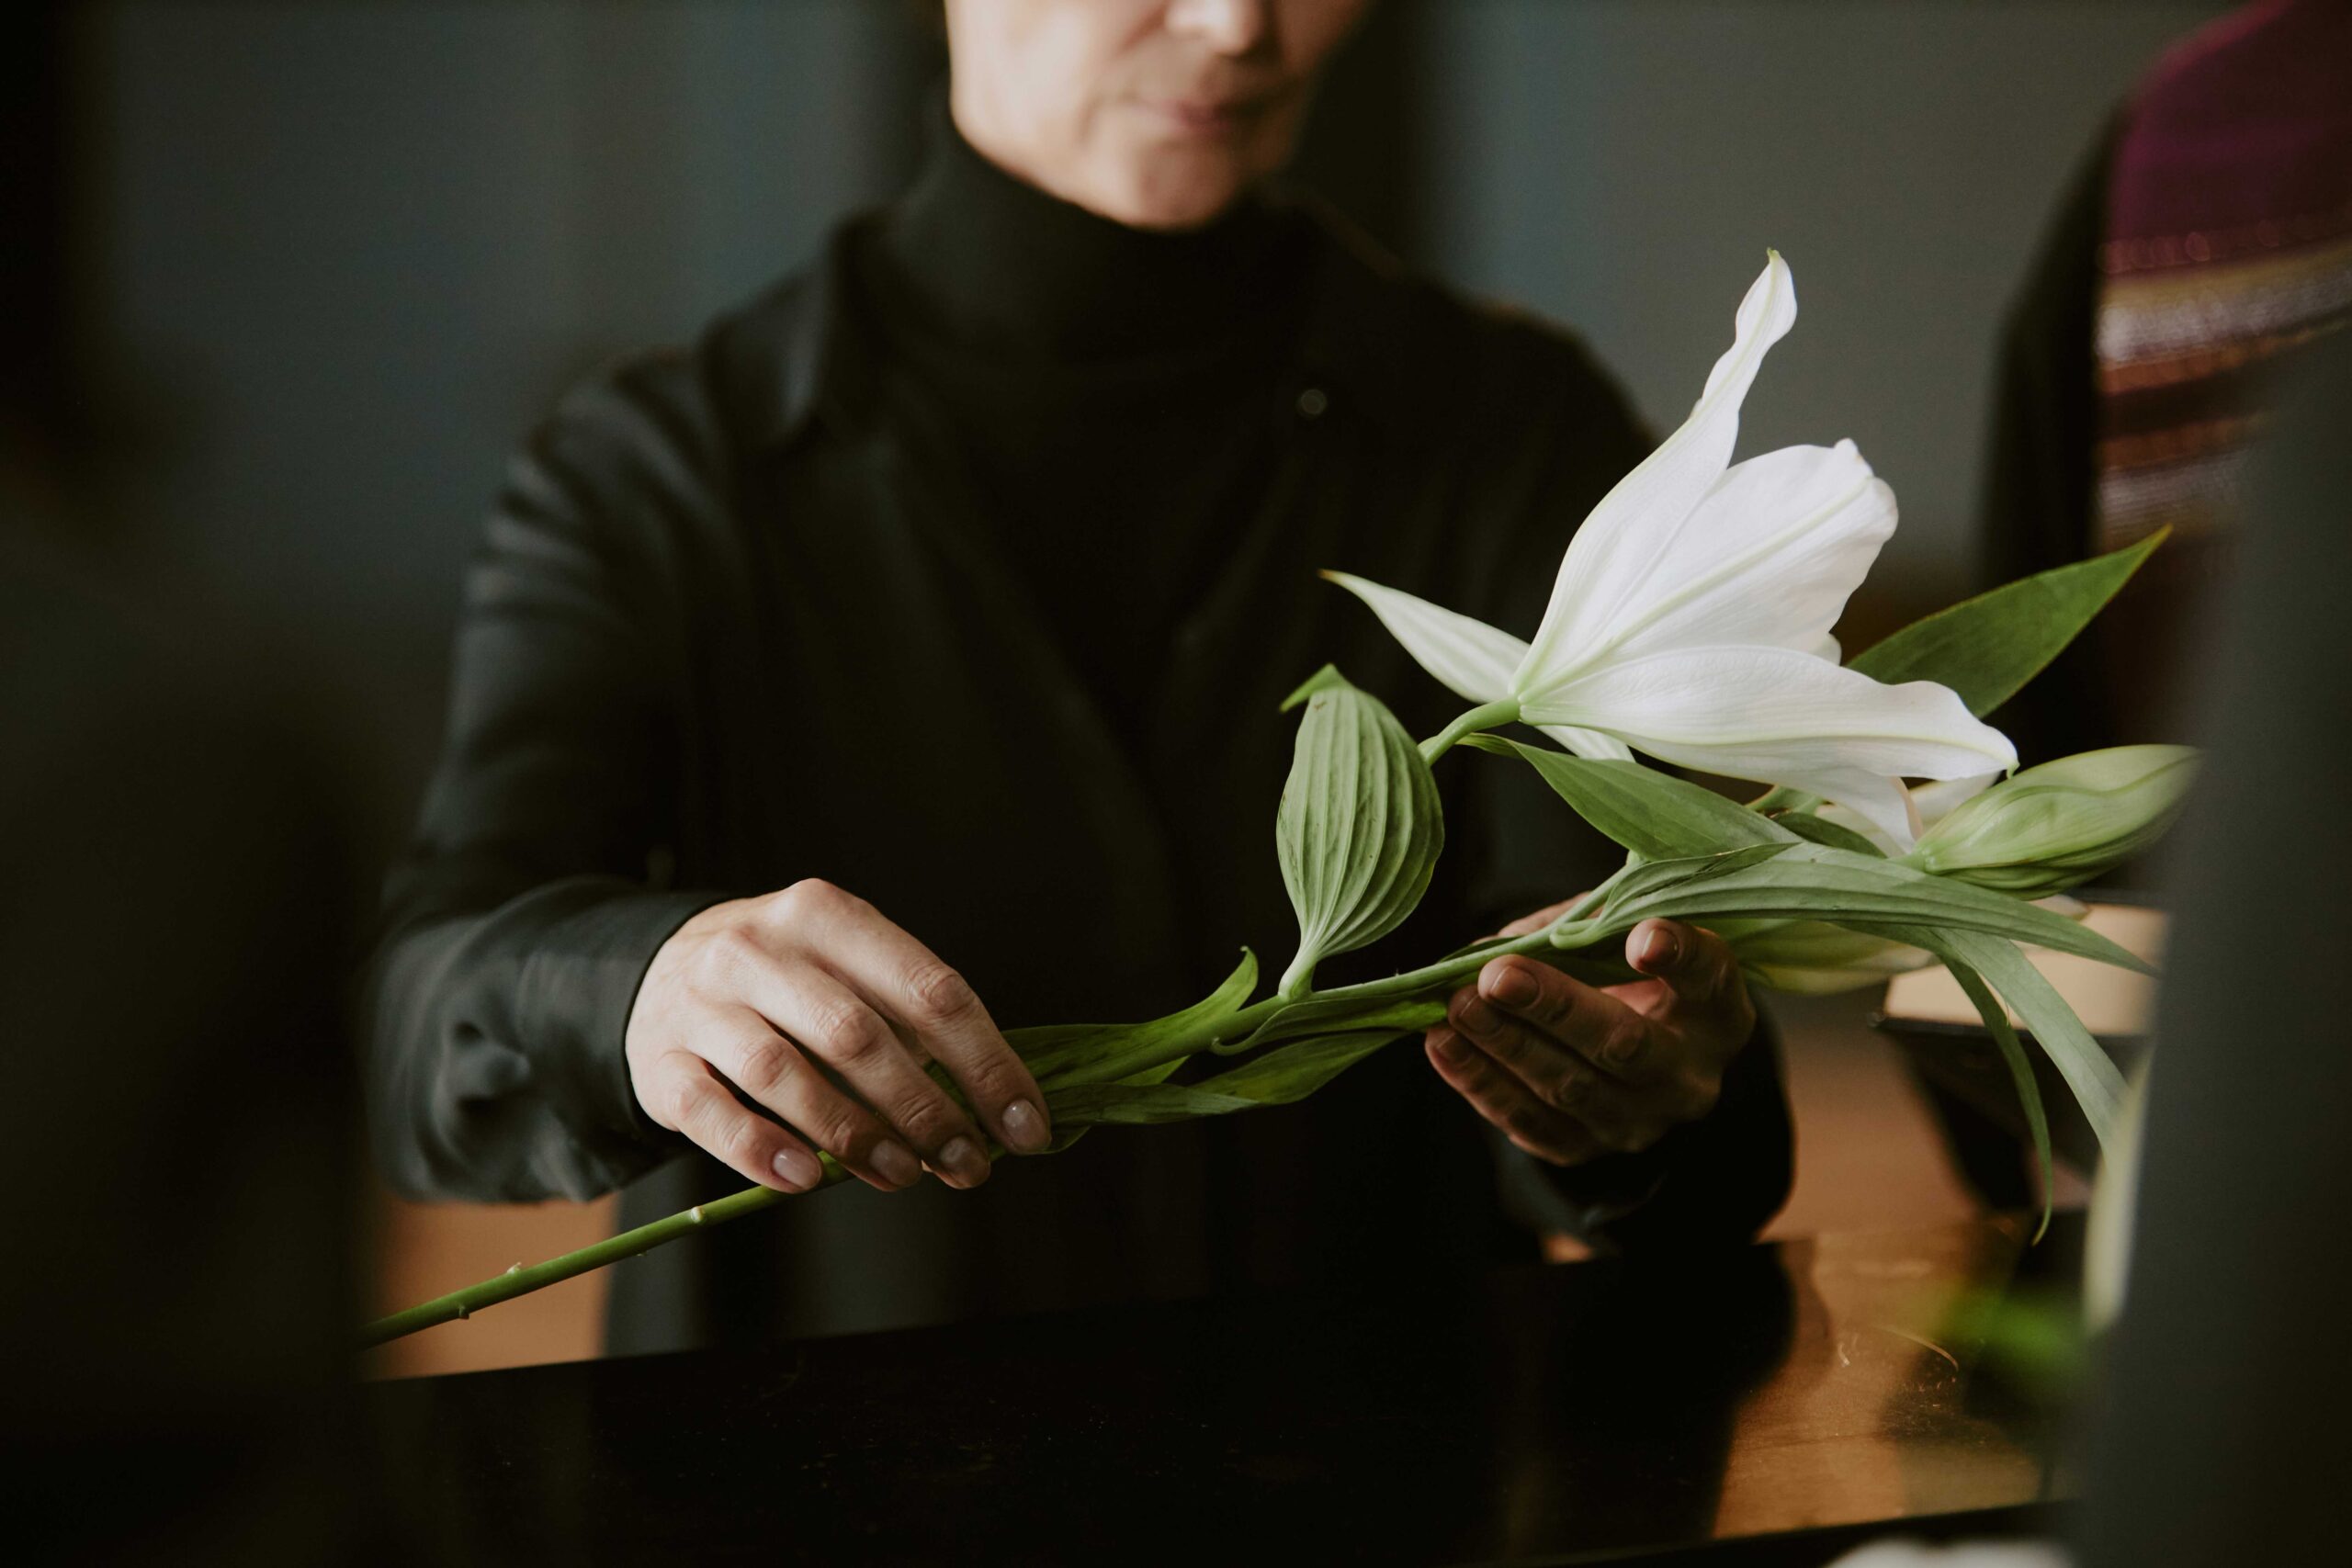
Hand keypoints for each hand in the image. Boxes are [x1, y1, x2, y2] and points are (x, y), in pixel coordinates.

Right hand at [625, 879, 1050, 1194]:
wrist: (655, 967)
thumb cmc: (786, 980)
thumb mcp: (845, 967)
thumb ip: (909, 1021)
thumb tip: (992, 1107)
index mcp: (827, 915)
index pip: (929, 989)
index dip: (988, 1064)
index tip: (1025, 1127)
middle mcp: (759, 948)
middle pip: (860, 1036)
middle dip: (927, 1111)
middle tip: (969, 1165)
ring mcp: (701, 1003)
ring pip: (785, 1075)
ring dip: (856, 1136)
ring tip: (905, 1176)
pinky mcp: (659, 1061)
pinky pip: (711, 1113)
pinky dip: (763, 1151)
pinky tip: (808, 1179)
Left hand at [1424, 901, 1754, 1166]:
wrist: (1626, 1056)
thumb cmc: (1622, 974)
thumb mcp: (1624, 937)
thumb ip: (1580, 929)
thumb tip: (1494, 949)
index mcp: (1716, 1011)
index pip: (1709, 978)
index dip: (1680, 957)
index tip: (1642, 937)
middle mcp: (1688, 1076)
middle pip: (1624, 1044)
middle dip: (1556, 1008)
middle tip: (1497, 976)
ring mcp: (1638, 1122)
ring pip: (1569, 1088)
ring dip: (1505, 1045)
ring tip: (1456, 1005)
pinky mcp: (1583, 1147)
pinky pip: (1528, 1121)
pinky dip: (1480, 1081)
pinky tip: (1443, 1044)